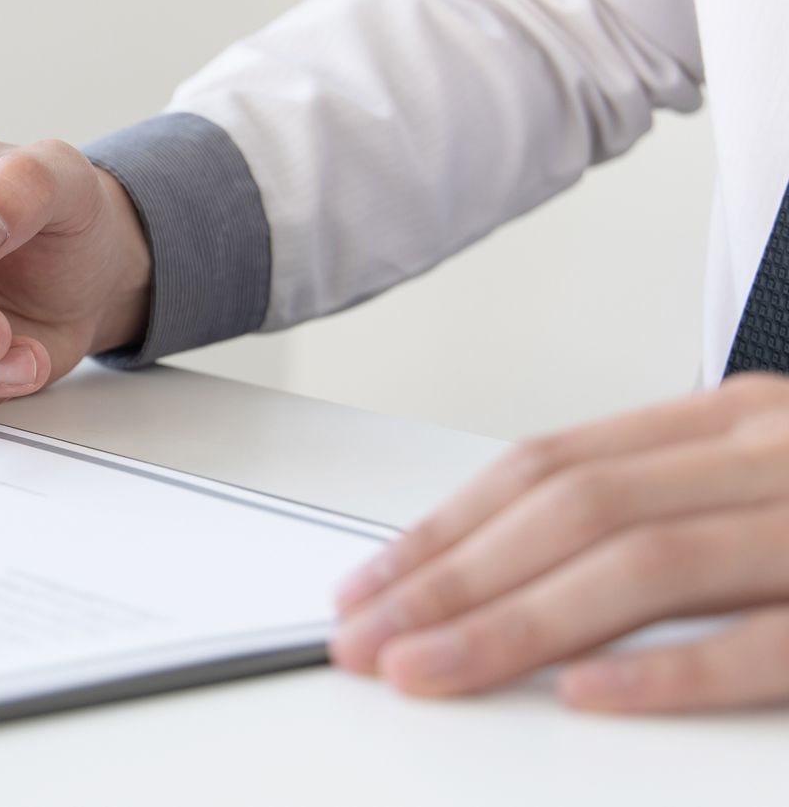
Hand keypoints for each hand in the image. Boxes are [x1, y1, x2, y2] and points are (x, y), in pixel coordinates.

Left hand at [330, 373, 788, 712]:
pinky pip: (761, 642)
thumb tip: (499, 573)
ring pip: (640, 564)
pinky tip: (581, 694)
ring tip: (427, 668)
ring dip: (514, 624)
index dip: (445, 529)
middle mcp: (768, 457)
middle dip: (450, 580)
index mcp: (732, 423)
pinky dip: (664, 671)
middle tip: (368, 638)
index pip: (551, 468)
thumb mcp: (761, 485)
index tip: (369, 585)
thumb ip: (654, 510)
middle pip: (573, 512)